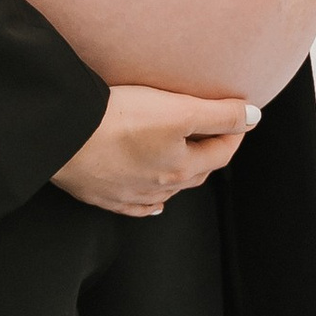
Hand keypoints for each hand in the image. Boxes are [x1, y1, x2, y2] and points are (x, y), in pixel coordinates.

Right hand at [52, 84, 259, 218]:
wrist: (63, 137)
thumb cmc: (118, 120)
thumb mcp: (177, 109)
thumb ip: (218, 113)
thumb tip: (253, 117)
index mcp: (181, 167)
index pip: (220, 151)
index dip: (234, 132)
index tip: (239, 118)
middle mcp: (160, 187)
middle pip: (196, 171)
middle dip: (210, 152)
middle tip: (216, 133)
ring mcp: (130, 194)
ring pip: (168, 190)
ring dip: (182, 176)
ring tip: (188, 161)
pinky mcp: (103, 195)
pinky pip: (136, 206)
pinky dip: (151, 202)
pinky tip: (154, 201)